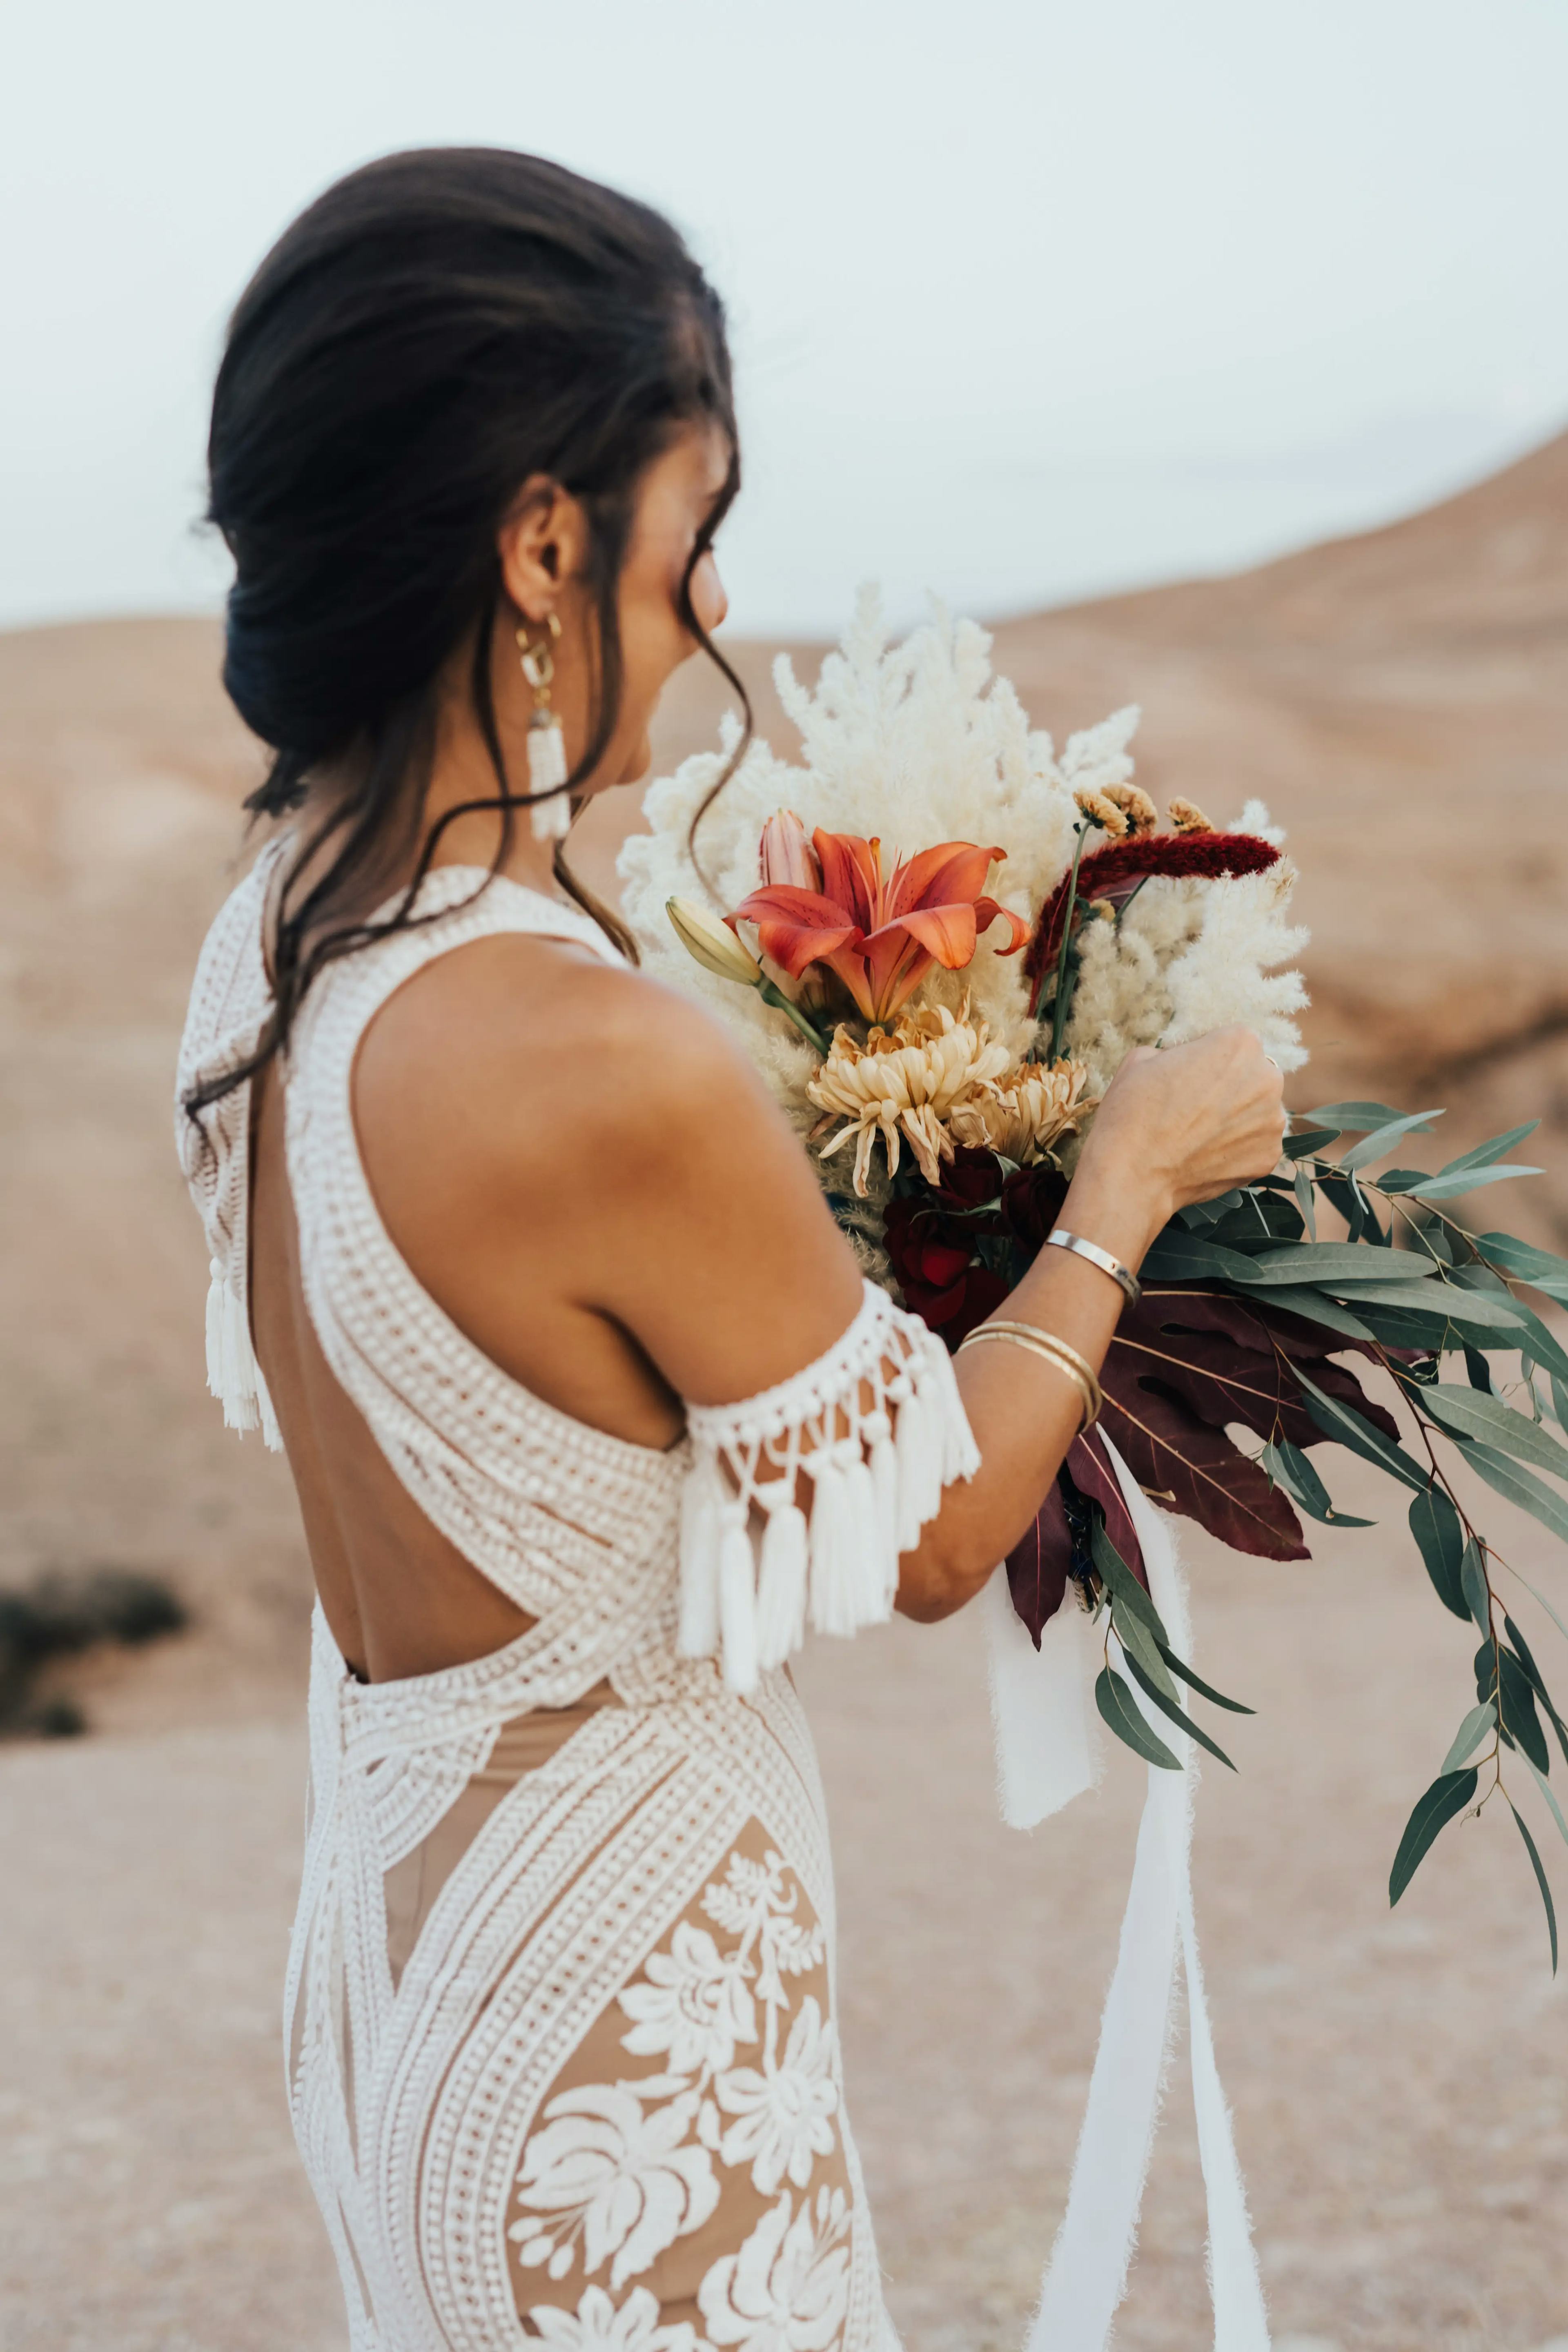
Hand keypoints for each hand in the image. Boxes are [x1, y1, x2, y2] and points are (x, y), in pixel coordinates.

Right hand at [1070, 1028, 1287, 1248]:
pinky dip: (1236, 1150)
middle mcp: (1268, 1079)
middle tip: (1194, 1108)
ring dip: (1236, 1118)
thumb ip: (1180, 1053)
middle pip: (1253, 1076)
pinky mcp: (1269, 1158)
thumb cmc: (1133, 1111)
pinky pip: (1255, 1146)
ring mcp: (1272, 1122)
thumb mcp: (1144, 1058)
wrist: (1133, 1175)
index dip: (1207, 1059)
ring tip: (1199, 1135)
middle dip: (1230, 1087)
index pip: (1233, 1043)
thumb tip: (1188, 1064)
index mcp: (1240, 1043)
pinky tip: (1206, 1155)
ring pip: (1257, 1112)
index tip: (1187, 1077)